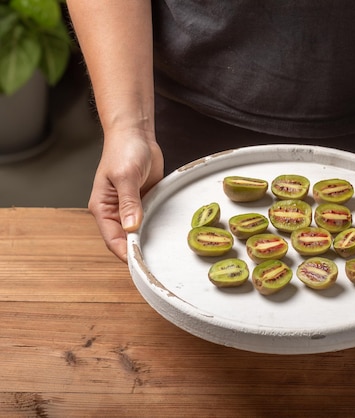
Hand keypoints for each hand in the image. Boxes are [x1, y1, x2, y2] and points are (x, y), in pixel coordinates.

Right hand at [88, 131, 163, 261]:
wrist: (136, 135)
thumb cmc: (124, 151)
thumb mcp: (125, 176)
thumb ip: (129, 202)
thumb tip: (130, 227)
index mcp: (102, 208)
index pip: (112, 239)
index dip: (126, 253)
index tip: (141, 264)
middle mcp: (114, 212)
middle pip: (124, 241)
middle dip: (138, 252)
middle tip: (156, 265)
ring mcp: (129, 209)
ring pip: (137, 233)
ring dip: (148, 242)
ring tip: (163, 257)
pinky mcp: (143, 203)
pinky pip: (148, 222)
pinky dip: (155, 230)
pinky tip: (166, 238)